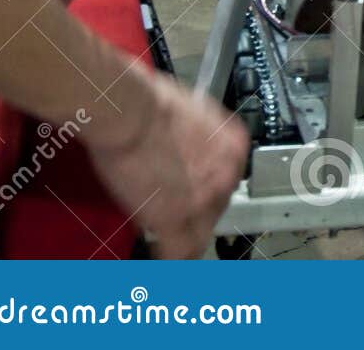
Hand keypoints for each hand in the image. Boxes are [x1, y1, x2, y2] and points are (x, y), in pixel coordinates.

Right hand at [85, 74, 248, 258]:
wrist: (130, 111)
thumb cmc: (150, 101)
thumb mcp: (192, 112)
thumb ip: (198, 137)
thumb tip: (187, 146)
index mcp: (233, 147)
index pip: (227, 180)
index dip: (205, 189)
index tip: (192, 195)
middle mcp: (226, 175)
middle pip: (217, 206)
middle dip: (195, 212)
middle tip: (174, 215)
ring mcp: (202, 200)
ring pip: (200, 234)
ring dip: (183, 238)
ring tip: (166, 243)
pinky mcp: (173, 218)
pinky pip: (179, 253)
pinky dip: (170, 260)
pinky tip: (162, 261)